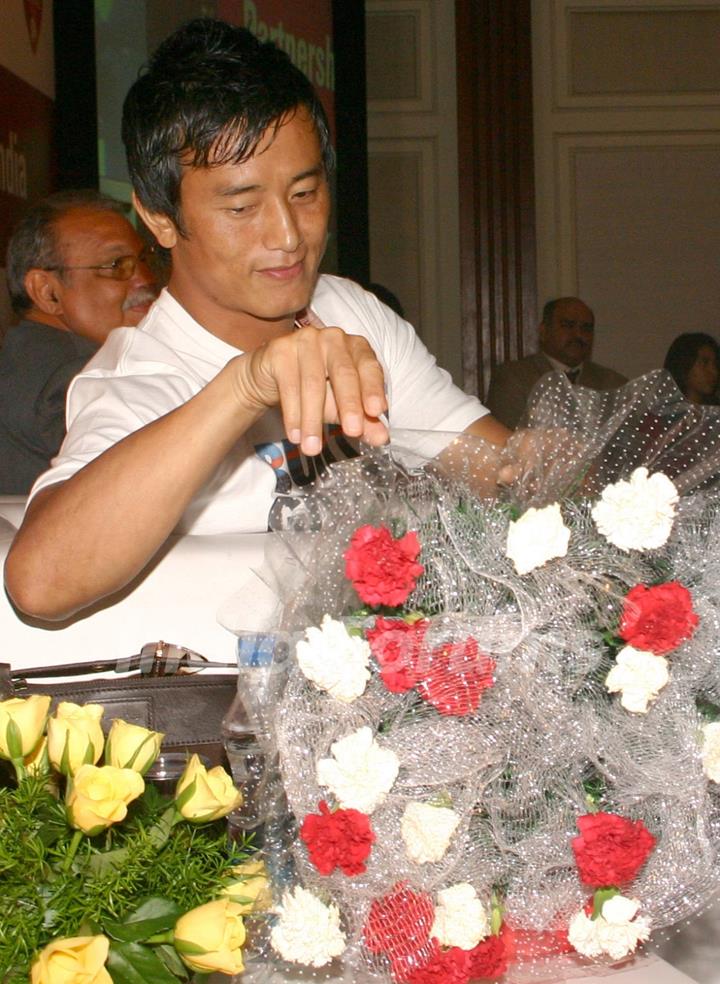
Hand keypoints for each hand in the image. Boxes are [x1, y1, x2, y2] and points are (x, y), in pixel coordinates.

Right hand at [231, 324, 388, 453]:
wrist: (272, 380)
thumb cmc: (315, 390)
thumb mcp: (342, 407)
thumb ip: (363, 421)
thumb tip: (381, 439)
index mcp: (355, 347)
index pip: (369, 367)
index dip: (373, 388)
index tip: (376, 411)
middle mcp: (333, 338)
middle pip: (344, 372)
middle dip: (349, 405)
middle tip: (352, 432)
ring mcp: (305, 340)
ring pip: (313, 383)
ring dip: (313, 420)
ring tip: (312, 448)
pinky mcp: (280, 350)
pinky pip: (289, 386)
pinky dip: (292, 415)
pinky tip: (295, 435)